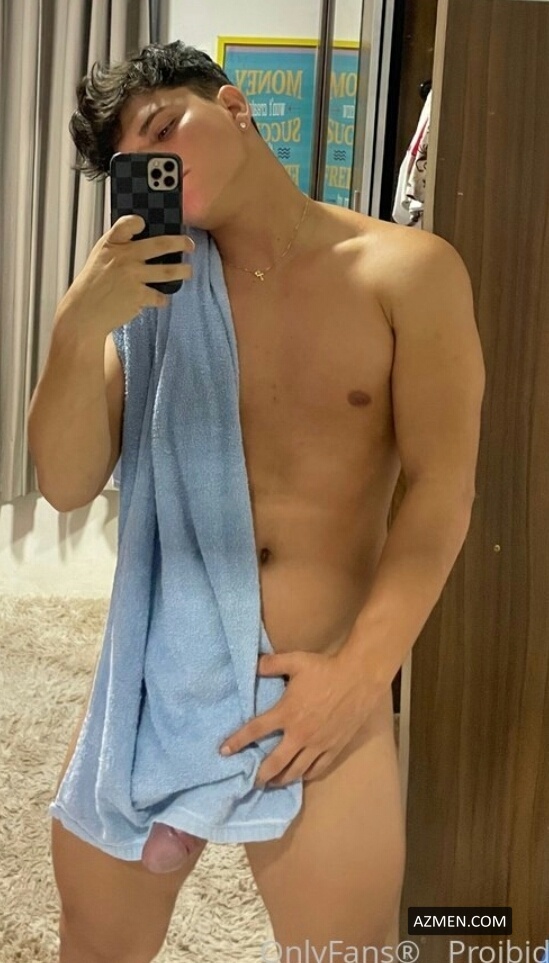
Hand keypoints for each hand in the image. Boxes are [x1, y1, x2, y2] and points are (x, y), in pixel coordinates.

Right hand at [56, 215, 194, 335]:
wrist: (84, 312)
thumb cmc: (92, 286)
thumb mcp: (99, 259)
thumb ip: (118, 249)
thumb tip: (141, 243)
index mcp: (112, 245)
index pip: (128, 223)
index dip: (139, 221)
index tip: (146, 223)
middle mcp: (125, 257)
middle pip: (160, 245)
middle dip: (180, 243)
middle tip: (190, 245)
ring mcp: (134, 276)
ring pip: (168, 271)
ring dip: (183, 271)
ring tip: (188, 271)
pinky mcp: (140, 296)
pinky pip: (160, 296)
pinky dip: (162, 299)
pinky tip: (161, 299)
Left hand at [219, 649, 380, 786]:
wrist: (359, 677)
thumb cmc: (326, 669)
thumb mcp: (296, 661)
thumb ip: (271, 664)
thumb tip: (254, 665)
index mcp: (286, 713)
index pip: (255, 730)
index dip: (237, 742)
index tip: (224, 752)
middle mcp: (299, 734)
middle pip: (275, 763)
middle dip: (261, 775)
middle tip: (252, 781)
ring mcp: (318, 744)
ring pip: (296, 771)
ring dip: (282, 780)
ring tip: (273, 784)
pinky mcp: (334, 747)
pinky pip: (318, 769)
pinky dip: (307, 775)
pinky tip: (302, 777)